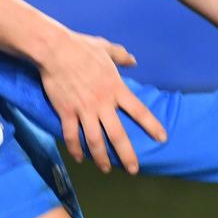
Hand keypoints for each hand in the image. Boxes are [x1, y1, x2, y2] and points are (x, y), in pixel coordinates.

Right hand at [37, 29, 164, 173]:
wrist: (55, 50)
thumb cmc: (81, 47)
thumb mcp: (106, 48)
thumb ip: (121, 56)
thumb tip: (133, 60)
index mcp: (116, 89)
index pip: (139, 111)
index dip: (152, 126)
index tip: (162, 138)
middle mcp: (103, 103)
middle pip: (118, 135)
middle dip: (127, 155)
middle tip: (133, 170)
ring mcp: (84, 110)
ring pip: (95, 141)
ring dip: (101, 158)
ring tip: (106, 169)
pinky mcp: (66, 112)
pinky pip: (71, 136)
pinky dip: (75, 149)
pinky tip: (79, 158)